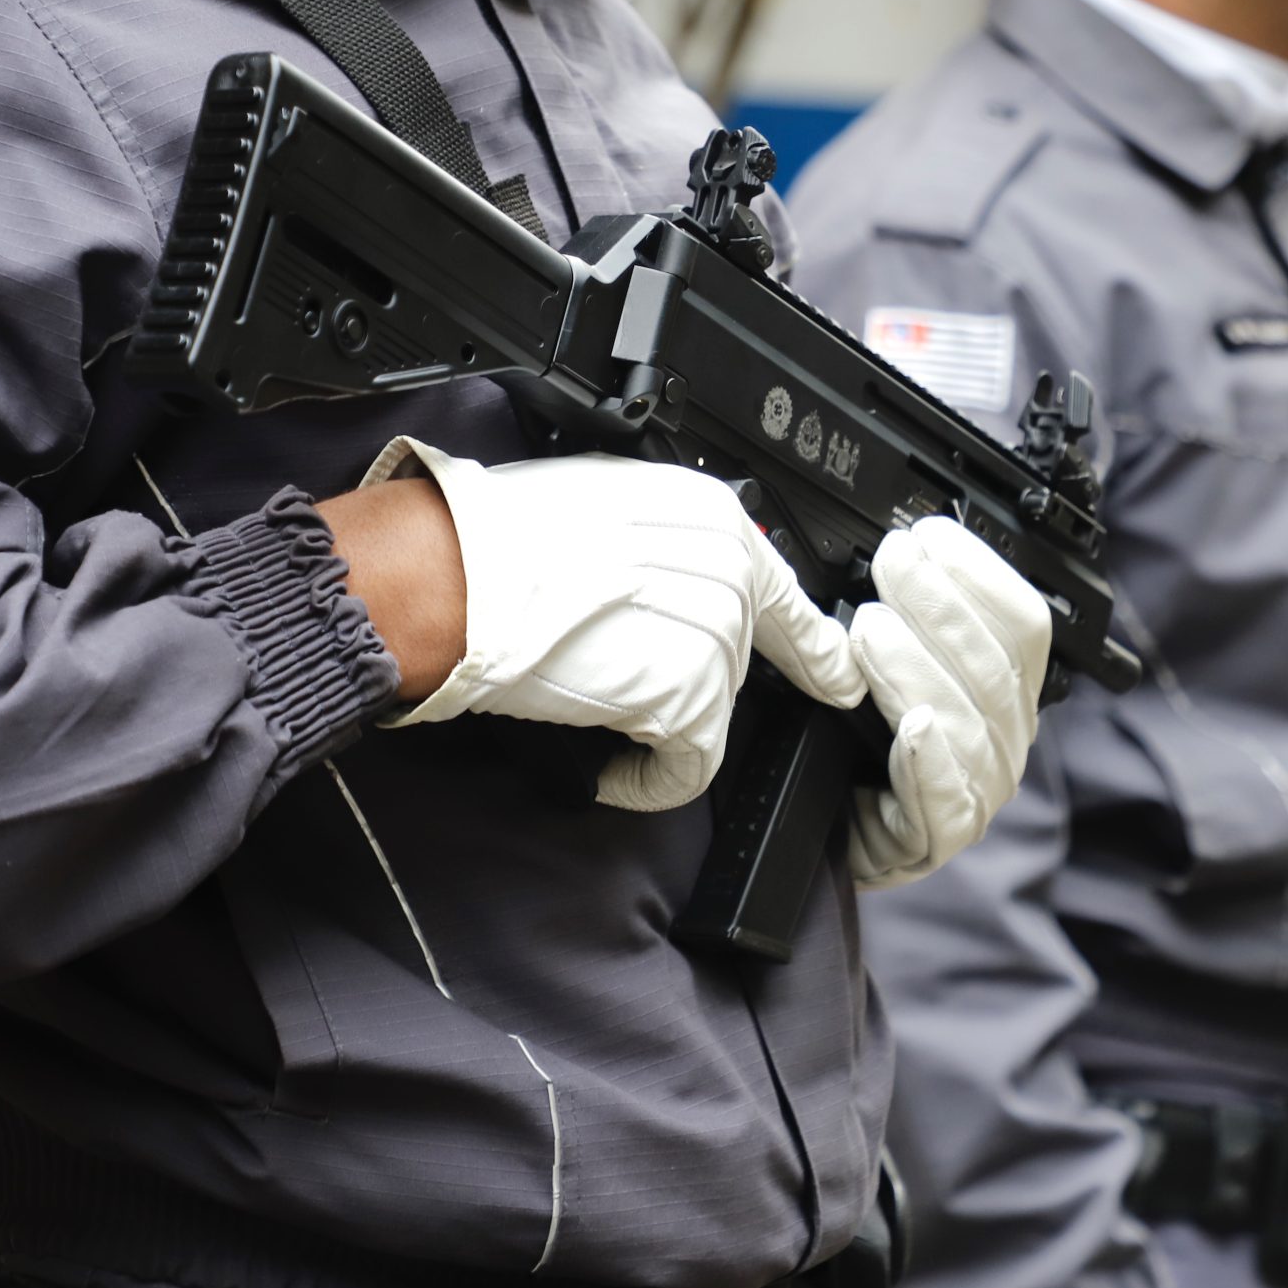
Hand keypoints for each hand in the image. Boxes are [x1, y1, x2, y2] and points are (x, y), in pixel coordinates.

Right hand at [360, 439, 864, 810]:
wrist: (452, 575)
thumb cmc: (493, 537)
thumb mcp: (601, 504)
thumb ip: (661, 541)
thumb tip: (673, 582)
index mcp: (711, 513)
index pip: (781, 591)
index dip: (808, 645)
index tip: (835, 675)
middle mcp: (729, 565)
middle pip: (735, 660)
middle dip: (681, 686)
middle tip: (613, 681)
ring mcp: (716, 630)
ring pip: (711, 713)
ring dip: (656, 732)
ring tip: (592, 710)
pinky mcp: (690, 694)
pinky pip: (689, 768)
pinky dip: (646, 783)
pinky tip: (608, 768)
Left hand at [847, 516, 1052, 890]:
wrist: (834, 827)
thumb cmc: (861, 738)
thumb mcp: (892, 662)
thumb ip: (910, 613)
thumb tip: (899, 547)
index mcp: (1008, 689)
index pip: (1025, 624)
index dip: (983, 573)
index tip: (932, 534)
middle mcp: (1006, 737)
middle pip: (994, 665)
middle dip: (940, 604)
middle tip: (891, 563)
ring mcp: (980, 791)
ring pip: (966, 722)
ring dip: (918, 668)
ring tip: (870, 629)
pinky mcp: (940, 837)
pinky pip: (944, 799)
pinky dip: (929, 759)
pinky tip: (913, 728)